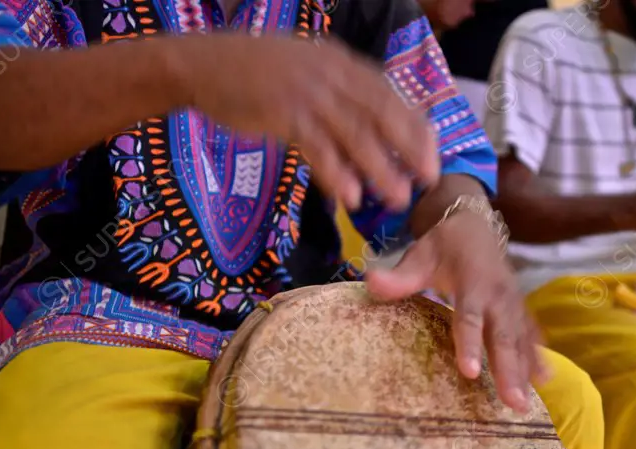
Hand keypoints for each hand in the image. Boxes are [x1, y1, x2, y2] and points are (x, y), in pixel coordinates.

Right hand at [185, 33, 440, 211]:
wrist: (203, 66)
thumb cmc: (254, 73)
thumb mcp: (306, 71)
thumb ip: (338, 92)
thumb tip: (371, 124)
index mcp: (340, 62)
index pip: (389, 95)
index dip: (414, 126)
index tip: (432, 154)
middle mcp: (331, 74)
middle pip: (381, 113)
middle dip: (408, 148)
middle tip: (427, 180)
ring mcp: (309, 94)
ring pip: (356, 134)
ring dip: (380, 169)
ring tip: (397, 198)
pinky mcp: (285, 115)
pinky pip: (319, 149)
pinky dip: (337, 174)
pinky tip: (352, 198)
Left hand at [364, 212, 545, 413]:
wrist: (475, 225)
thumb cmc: (443, 246)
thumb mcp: (419, 255)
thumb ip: (399, 277)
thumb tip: (370, 283)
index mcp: (473, 284)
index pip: (469, 318)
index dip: (469, 344)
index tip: (469, 372)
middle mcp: (498, 296)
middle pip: (503, 337)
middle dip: (508, 371)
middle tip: (512, 403)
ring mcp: (513, 303)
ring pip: (520, 341)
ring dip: (524, 372)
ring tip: (523, 405)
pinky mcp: (520, 309)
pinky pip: (531, 334)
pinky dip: (538, 356)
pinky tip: (544, 381)